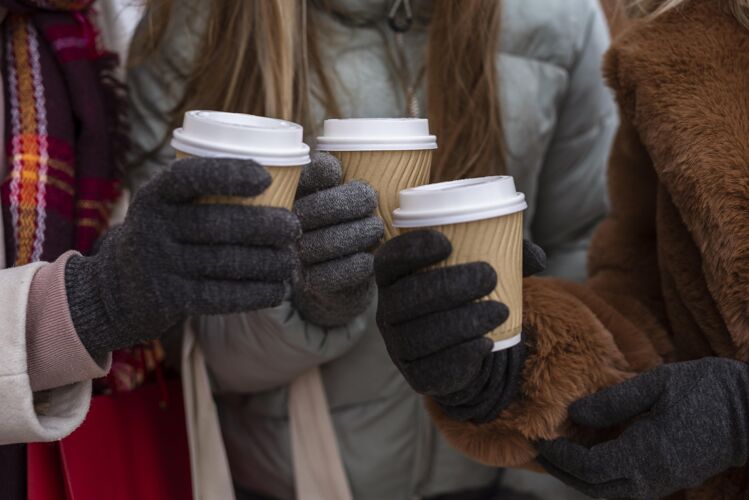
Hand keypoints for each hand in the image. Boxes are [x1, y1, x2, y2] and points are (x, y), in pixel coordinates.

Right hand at [65, 157, 300, 357]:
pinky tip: (278, 290)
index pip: (189, 176)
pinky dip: (256, 293)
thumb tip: (281, 179)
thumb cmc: (166, 235)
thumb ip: (205, 194)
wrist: (116, 289)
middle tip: (294, 228)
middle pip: (217, 223)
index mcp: (156, 195)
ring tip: (291, 261)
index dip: (229, 174)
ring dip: (268, 263)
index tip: (265, 178)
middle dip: (264, 226)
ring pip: (225, 262)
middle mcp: (153, 227)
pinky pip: (221, 296)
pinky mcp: (170, 299)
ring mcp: (159, 265)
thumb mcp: (169, 207)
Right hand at [291, 153, 383, 326]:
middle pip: (312, 210)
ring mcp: (298, 256)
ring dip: (357, 233)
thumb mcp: (347, 196)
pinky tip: (368, 258)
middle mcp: (290, 226)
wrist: (345, 274)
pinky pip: (333, 274)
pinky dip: (356, 265)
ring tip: (375, 229)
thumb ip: (341, 179)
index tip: (338, 172)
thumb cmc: (349, 222)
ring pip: (325, 242)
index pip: (301, 178)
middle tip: (372, 202)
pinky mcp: (312, 283)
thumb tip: (332, 167)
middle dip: (347, 203)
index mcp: (296, 196)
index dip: (317, 173)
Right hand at [374, 230, 545, 422]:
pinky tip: (487, 342)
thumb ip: (506, 256)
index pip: (390, 260)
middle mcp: (387, 311)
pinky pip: (431, 368)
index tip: (447, 243)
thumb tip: (536, 256)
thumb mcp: (482, 271)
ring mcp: (397, 346)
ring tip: (500, 311)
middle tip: (489, 276)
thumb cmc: (468, 298)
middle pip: (406, 298)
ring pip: (419, 335)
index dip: (412, 250)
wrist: (466, 350)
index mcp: (395, 278)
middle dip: (447, 285)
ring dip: (462, 321)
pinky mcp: (414, 375)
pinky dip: (462, 355)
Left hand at [537, 358, 748, 498]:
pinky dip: (602, 478)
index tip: (543, 441)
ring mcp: (663, 483)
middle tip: (542, 451)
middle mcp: (653, 477)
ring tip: (560, 455)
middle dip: (564, 472)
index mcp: (647, 453)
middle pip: (595, 487)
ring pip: (610, 492)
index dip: (562, 458)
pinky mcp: (670, 480)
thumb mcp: (656, 384)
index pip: (590, 468)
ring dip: (581, 478)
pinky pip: (626, 488)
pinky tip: (591, 458)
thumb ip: (613, 401)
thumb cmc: (704, 389)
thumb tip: (574, 413)